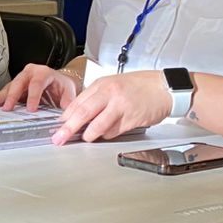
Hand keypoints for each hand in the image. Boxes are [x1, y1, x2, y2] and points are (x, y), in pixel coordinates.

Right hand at [0, 63, 78, 111]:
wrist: (58, 83)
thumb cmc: (62, 86)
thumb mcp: (69, 91)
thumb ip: (68, 102)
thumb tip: (66, 113)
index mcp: (44, 72)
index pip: (37, 83)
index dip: (33, 96)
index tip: (31, 109)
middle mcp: (30, 72)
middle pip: (19, 82)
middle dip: (13, 96)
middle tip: (8, 108)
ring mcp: (21, 78)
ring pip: (10, 86)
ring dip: (1, 97)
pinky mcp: (15, 85)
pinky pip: (6, 91)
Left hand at [50, 70, 170, 145]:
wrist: (165, 87)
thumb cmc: (140, 86)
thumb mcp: (114, 84)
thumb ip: (96, 98)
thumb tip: (77, 115)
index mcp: (102, 84)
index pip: (78, 102)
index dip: (65, 117)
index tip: (57, 127)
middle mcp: (110, 93)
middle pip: (83, 113)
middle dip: (68, 128)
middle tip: (59, 138)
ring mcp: (121, 106)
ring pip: (98, 125)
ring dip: (89, 135)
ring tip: (86, 137)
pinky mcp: (132, 118)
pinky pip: (114, 131)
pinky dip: (107, 135)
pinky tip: (108, 132)